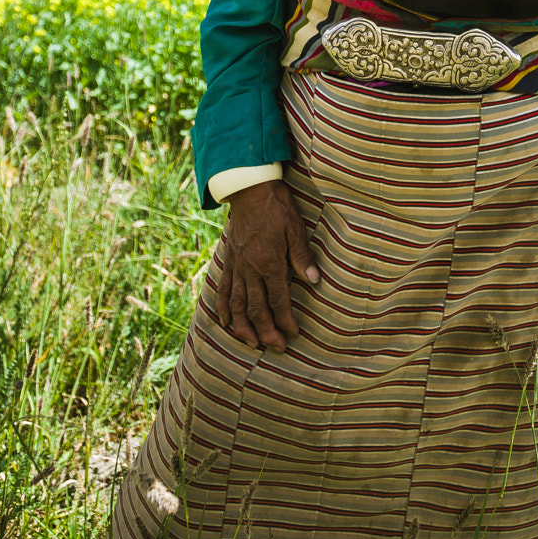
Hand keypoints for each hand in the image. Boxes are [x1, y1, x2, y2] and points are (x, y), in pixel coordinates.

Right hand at [215, 179, 319, 352]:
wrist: (249, 190)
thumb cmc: (277, 207)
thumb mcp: (296, 229)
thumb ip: (302, 258)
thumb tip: (314, 282)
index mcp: (269, 263)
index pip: (278, 301)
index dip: (286, 321)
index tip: (293, 334)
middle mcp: (250, 269)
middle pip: (256, 309)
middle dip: (266, 332)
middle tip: (276, 348)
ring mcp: (237, 266)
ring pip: (236, 305)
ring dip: (244, 327)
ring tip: (251, 343)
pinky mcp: (229, 261)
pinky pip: (223, 289)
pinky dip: (223, 308)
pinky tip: (226, 322)